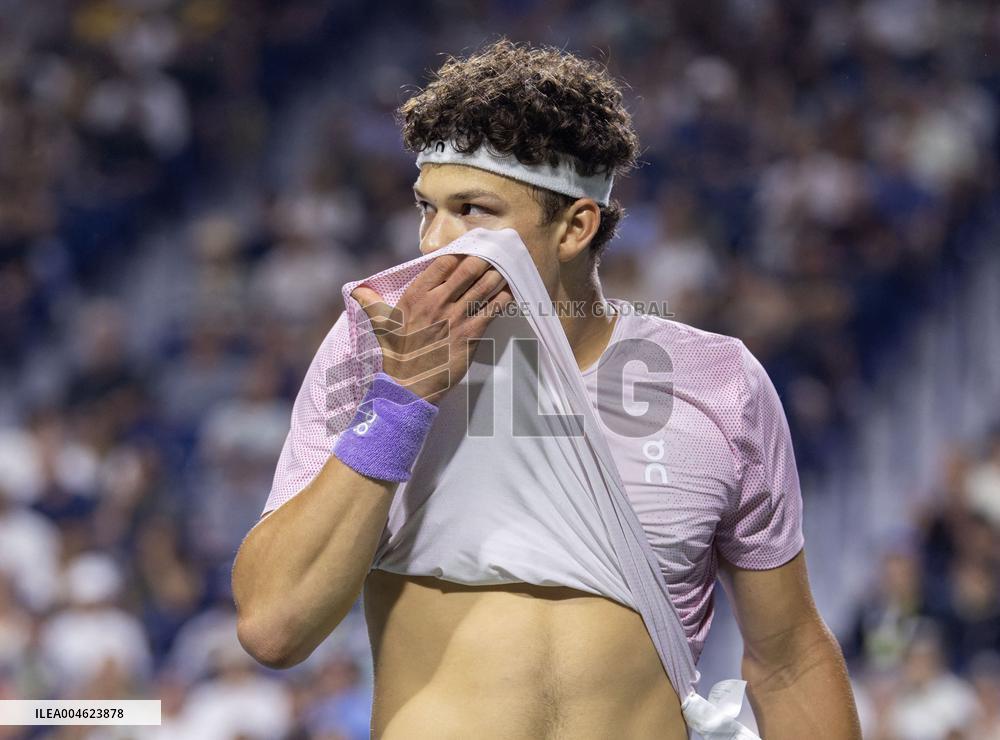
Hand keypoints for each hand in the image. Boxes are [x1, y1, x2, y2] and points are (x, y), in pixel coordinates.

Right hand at [350, 255, 513, 403]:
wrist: (408, 387)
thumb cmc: (396, 355)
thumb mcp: (381, 325)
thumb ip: (371, 302)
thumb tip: (357, 290)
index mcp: (416, 294)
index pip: (444, 262)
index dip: (460, 254)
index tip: (470, 252)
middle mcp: (436, 302)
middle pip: (469, 268)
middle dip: (484, 260)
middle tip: (495, 257)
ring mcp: (455, 317)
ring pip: (485, 285)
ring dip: (498, 276)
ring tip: (505, 271)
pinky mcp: (470, 334)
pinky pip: (494, 309)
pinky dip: (504, 298)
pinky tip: (509, 293)